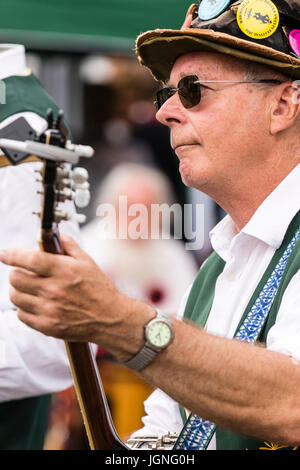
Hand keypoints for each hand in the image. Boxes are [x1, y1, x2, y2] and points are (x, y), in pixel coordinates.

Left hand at [0, 234, 126, 344]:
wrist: (110, 318)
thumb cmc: (100, 289)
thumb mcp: (87, 261)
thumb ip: (68, 245)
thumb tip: (54, 235)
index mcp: (64, 270)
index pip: (30, 259)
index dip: (12, 255)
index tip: (4, 254)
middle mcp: (54, 290)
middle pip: (16, 278)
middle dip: (17, 272)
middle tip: (26, 273)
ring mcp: (49, 309)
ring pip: (15, 296)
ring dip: (19, 290)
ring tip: (31, 289)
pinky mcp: (47, 326)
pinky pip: (21, 315)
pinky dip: (24, 307)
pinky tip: (36, 303)